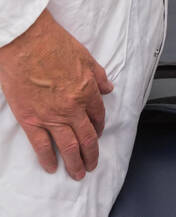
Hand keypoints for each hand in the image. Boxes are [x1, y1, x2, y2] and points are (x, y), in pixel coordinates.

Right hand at [0, 8, 113, 179]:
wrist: (25, 42)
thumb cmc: (52, 43)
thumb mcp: (84, 55)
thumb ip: (97, 75)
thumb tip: (109, 87)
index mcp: (87, 91)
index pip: (98, 115)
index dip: (99, 127)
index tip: (98, 134)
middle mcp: (72, 108)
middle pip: (86, 137)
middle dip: (91, 154)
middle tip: (92, 165)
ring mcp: (51, 116)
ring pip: (68, 146)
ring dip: (75, 163)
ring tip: (78, 174)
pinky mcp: (31, 119)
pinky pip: (41, 145)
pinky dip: (48, 159)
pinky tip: (52, 167)